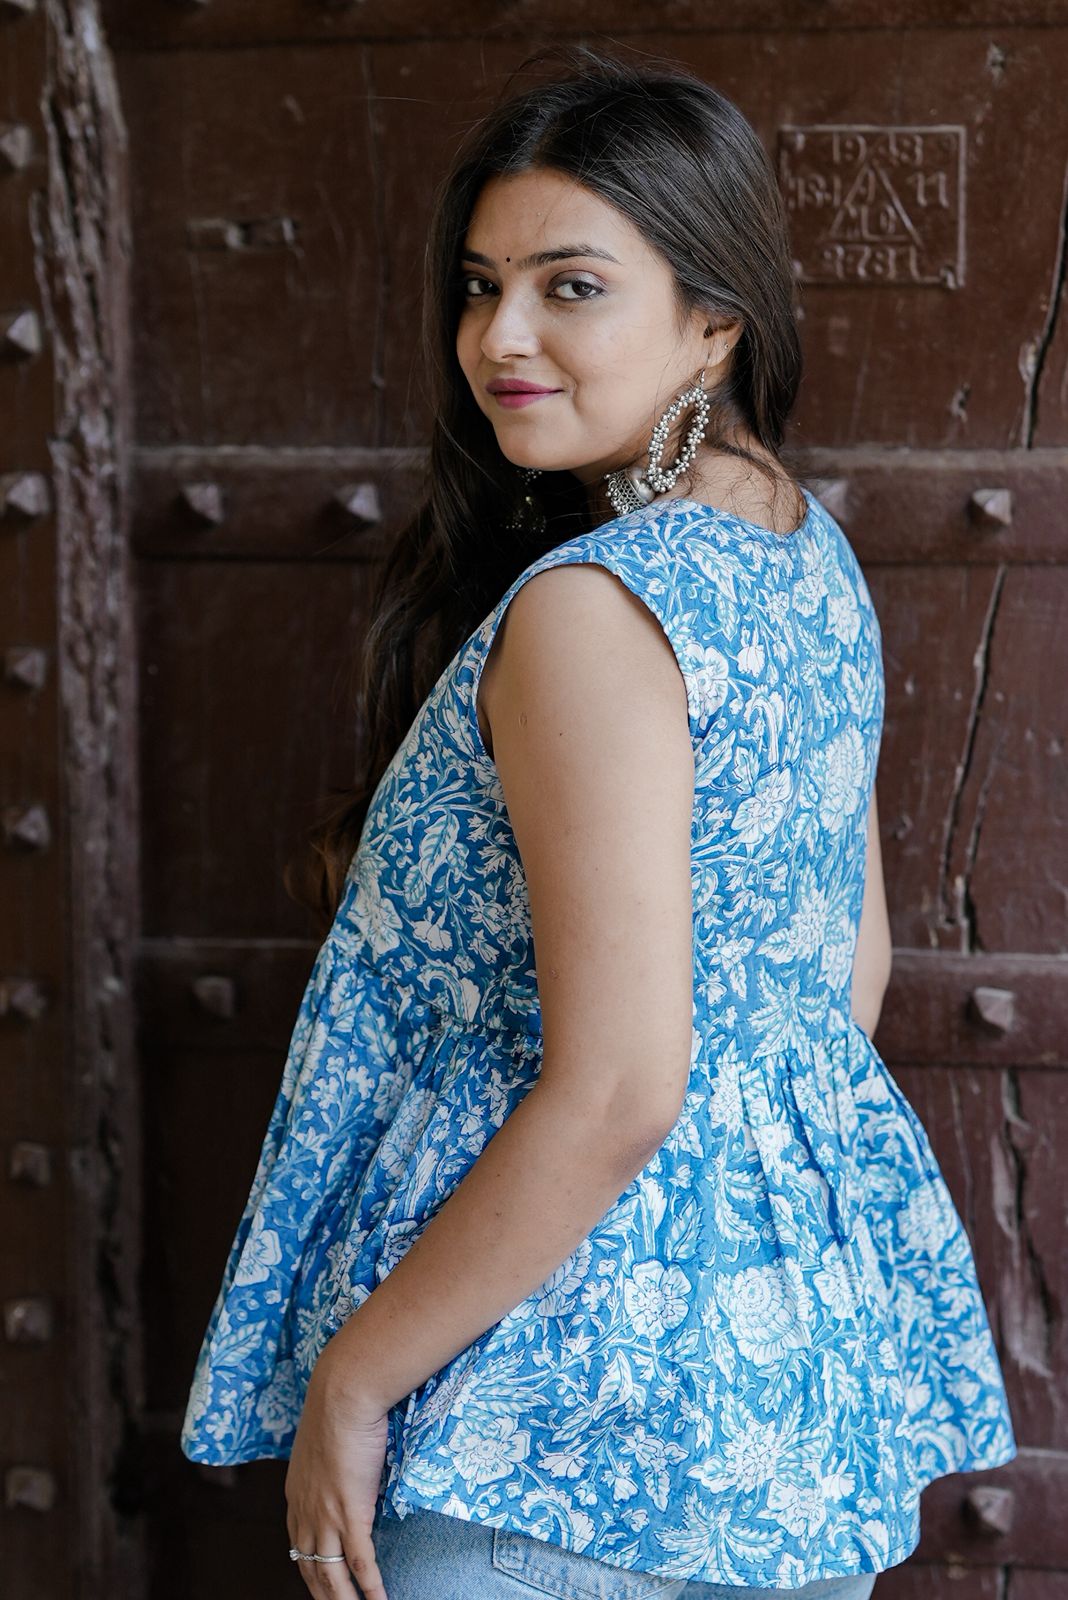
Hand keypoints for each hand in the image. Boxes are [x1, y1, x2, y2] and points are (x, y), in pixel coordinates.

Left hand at [284, 1344, 389, 1598]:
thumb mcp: (322, 1439)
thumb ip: (328, 1461)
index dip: (309, 1571)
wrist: (344, 1391)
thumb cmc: (338, 1404)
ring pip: (332, 1575)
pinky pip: (360, 1562)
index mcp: (296, 1494)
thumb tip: (343, 1465)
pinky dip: (370, 1586)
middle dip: (324, 1596)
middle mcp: (305, 1511)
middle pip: (311, 1569)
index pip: (298, 1547)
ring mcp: (326, 1515)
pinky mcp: (350, 1512)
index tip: (319, 1586)